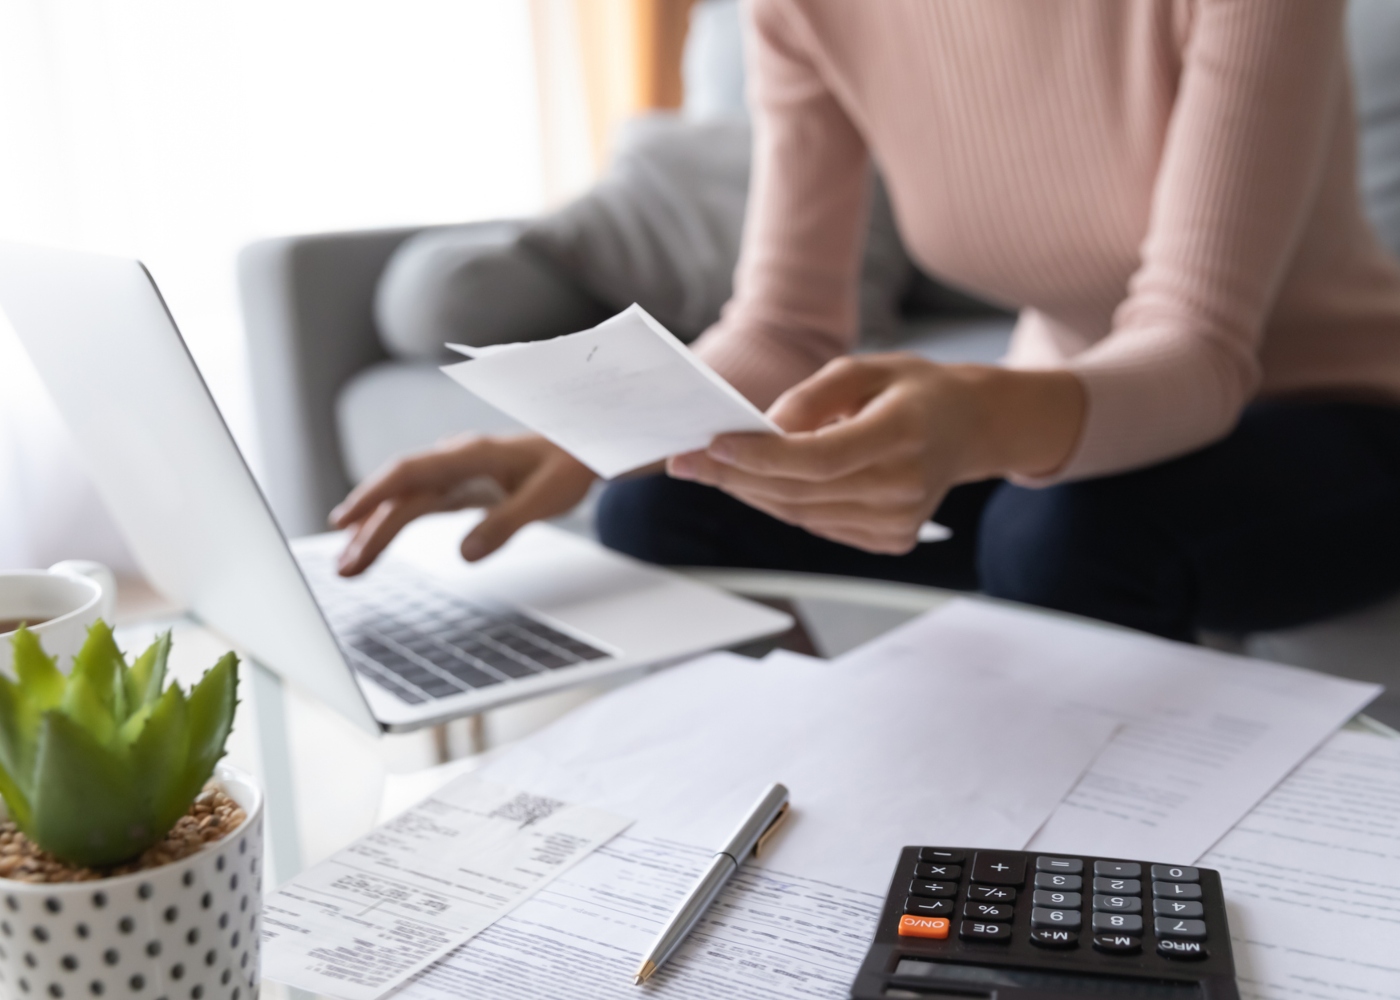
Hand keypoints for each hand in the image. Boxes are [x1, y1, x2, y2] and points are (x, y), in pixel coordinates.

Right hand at [330, 433, 594, 574]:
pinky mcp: (458, 486)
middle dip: (367, 528)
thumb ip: (506, 524)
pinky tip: (370, 541)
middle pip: (399, 492)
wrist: (583, 448)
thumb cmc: (568, 467)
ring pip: (403, 500)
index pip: (409, 473)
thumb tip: (464, 554)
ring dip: (373, 529)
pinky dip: (392, 523)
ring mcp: (454, 472)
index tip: (345, 521)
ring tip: (348, 566)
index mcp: (470, 454)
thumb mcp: (546, 499)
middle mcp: (454, 459)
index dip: (373, 495)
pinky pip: (417, 504)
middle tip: (343, 568)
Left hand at [666, 355, 1082, 554]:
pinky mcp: (891, 540)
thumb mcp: (867, 368)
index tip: (711, 445)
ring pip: (801, 514)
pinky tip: (757, 484)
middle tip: (685, 461)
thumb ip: (813, 396)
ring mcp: (900, 521)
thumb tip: (764, 429)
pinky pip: (819, 524)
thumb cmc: (914, 390)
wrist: (972, 429)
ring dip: (750, 493)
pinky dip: (782, 504)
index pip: (819, 458)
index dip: (760, 457)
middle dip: (734, 476)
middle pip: (799, 491)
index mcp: (903, 433)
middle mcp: (905, 485)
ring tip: (711, 470)